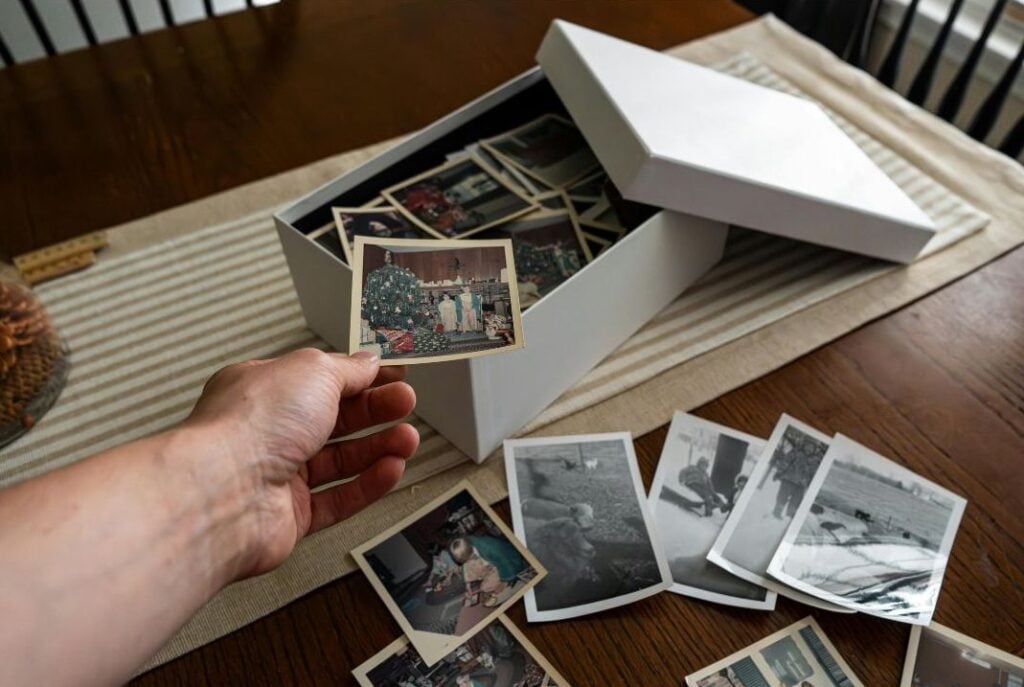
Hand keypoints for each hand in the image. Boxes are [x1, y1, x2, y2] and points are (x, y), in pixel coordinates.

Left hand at [186, 348, 417, 577]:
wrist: (223, 493)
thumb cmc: (251, 426)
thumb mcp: (312, 372)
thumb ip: (347, 368)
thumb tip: (368, 362)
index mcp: (264, 389)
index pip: (320, 379)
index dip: (359, 377)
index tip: (392, 376)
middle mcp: (267, 432)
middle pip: (333, 420)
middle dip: (374, 411)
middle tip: (405, 403)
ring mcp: (277, 475)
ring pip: (339, 461)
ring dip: (378, 448)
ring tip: (408, 439)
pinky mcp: (289, 516)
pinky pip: (338, 499)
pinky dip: (367, 485)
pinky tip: (391, 470)